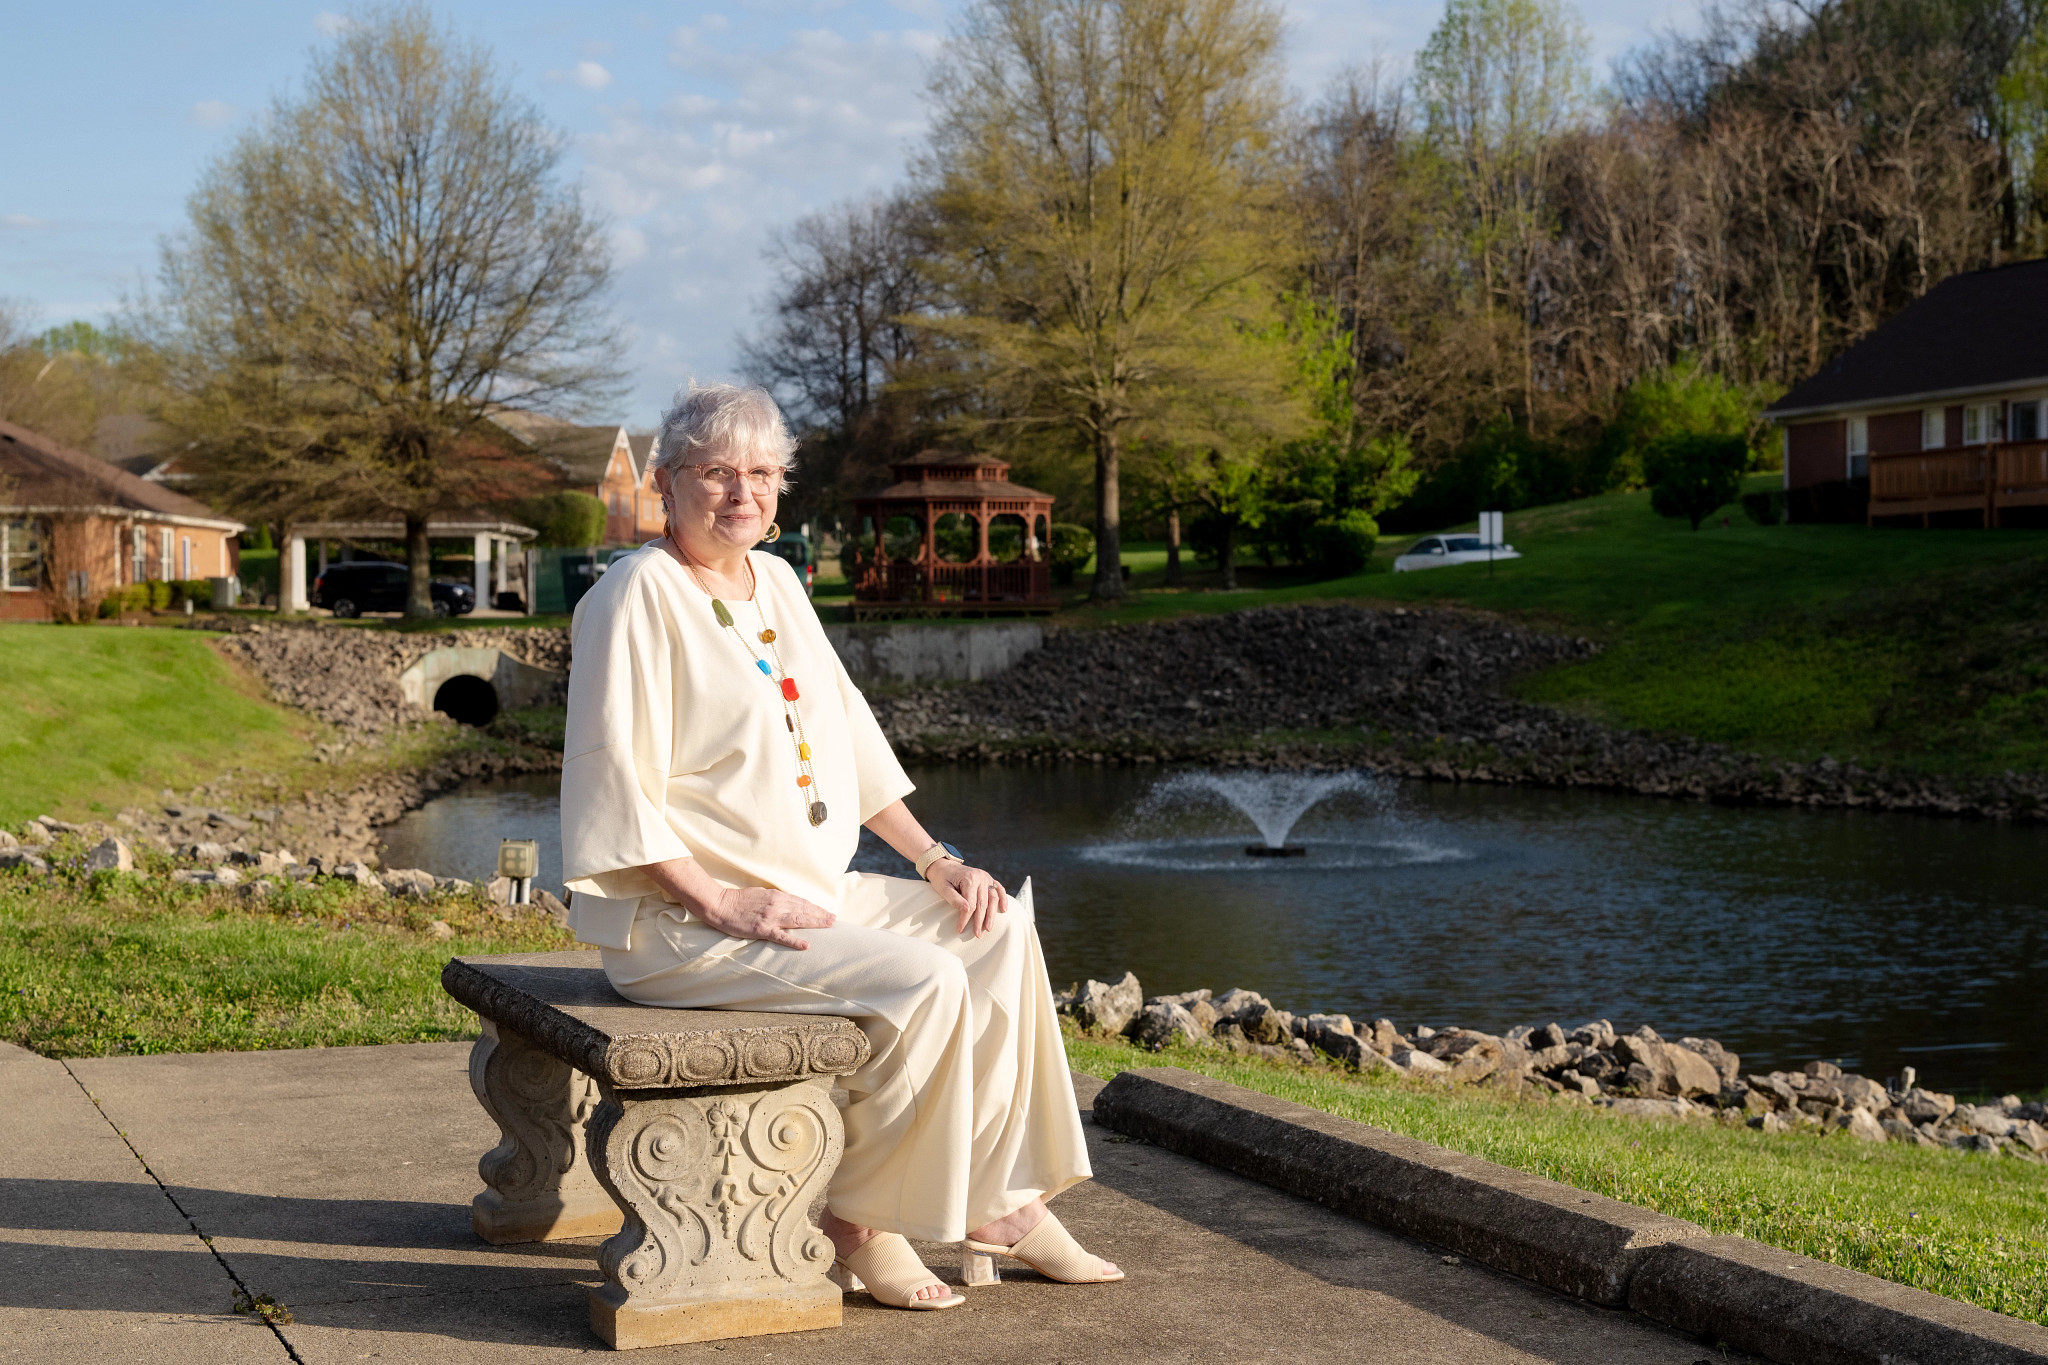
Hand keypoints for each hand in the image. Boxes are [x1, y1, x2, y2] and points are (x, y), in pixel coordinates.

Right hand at [696, 886, 835, 949]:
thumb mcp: (761, 894)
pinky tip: (806, 944)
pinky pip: (781, 936)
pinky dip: (795, 941)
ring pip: (798, 920)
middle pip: (803, 909)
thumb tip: (788, 902)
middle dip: (820, 914)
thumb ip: (775, 898)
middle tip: (834, 919)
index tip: (826, 912)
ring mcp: (770, 918)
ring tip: (828, 926)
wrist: (720, 905)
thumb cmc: (739, 900)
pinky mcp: (762, 929)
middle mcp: (777, 905)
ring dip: (815, 922)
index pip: (801, 901)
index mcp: (776, 896)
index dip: (815, 907)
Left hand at [926, 860, 1005, 937]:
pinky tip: (1003, 910)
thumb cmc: (942, 878)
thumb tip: (967, 910)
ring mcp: (986, 877)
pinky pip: (999, 889)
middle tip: (978, 934)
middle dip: (980, 921)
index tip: (960, 929)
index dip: (966, 918)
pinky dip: (1003, 899)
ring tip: (988, 928)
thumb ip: (955, 899)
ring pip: (993, 898)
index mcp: (969, 879)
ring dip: (992, 915)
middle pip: (983, 903)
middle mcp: (980, 877)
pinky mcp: (989, 878)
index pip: (971, 904)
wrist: (944, 865)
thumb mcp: (943, 889)